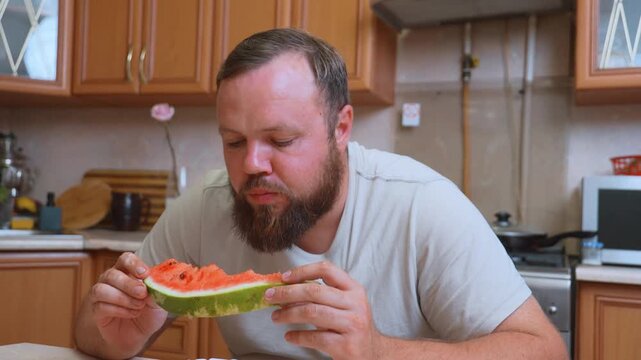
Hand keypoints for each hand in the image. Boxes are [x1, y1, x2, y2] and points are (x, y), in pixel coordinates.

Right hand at [89, 252, 167, 349]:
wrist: (139, 335)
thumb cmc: (148, 313)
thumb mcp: (158, 302)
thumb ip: (156, 291)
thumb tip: (154, 283)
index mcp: (127, 271)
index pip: (125, 259)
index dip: (133, 264)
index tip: (144, 274)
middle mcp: (111, 279)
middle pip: (112, 274)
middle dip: (128, 284)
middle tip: (142, 293)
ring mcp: (101, 294)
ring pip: (102, 289)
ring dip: (122, 298)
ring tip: (139, 306)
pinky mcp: (96, 310)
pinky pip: (101, 306)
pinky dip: (119, 310)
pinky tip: (132, 314)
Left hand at [264, 261, 381, 358]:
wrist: (373, 354)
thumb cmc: (352, 326)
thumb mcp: (345, 304)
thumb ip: (323, 295)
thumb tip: (286, 289)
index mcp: (354, 289)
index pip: (326, 270)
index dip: (302, 271)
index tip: (284, 277)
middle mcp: (355, 304)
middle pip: (315, 291)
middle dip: (287, 293)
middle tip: (270, 296)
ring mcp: (352, 324)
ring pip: (312, 313)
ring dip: (288, 314)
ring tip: (276, 317)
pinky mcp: (346, 346)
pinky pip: (315, 338)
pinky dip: (297, 336)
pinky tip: (289, 336)